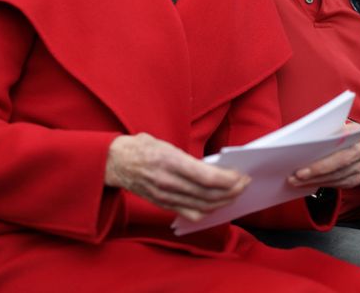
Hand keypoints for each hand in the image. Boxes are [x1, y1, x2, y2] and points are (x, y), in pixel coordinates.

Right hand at [105, 133, 248, 221]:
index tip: (242, 175)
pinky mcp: (163, 205)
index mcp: (170, 162)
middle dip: (232, 190)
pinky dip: (208, 210)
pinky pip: (191, 213)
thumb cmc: (143, 148)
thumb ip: (190, 159)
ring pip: (203, 206)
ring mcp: (165, 197)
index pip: (207, 177)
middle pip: (209, 194)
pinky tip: (217, 203)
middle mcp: (168, 183)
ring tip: (235, 193)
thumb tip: (215, 168)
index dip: (229, 179)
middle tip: (244, 183)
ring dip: (224, 201)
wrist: (115, 162)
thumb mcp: (167, 145)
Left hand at [288, 122, 359, 189]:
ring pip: (338, 175)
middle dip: (317, 169)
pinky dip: (321, 184)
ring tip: (296, 180)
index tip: (304, 154)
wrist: (339, 142)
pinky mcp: (357, 177)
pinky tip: (306, 184)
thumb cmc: (329, 133)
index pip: (342, 140)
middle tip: (296, 175)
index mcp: (357, 130)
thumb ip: (320, 131)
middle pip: (341, 161)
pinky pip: (339, 184)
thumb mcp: (326, 127)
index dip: (325, 147)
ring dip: (315, 180)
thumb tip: (299, 140)